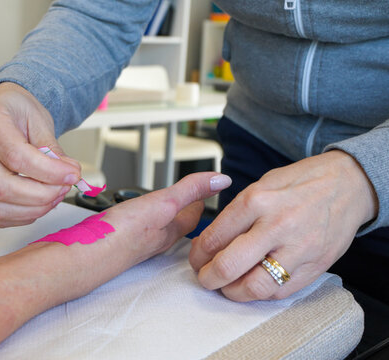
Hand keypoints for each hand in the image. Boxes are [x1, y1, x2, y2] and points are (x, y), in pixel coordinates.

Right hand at [0, 82, 80, 226]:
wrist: (6, 112)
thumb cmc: (19, 113)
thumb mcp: (40, 119)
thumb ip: (52, 149)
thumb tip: (67, 174)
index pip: (15, 155)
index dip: (48, 171)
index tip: (71, 174)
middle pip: (2, 186)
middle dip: (42, 194)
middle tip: (65, 186)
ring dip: (34, 208)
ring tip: (55, 194)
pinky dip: (24, 215)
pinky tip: (40, 202)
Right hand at [101, 172, 232, 263]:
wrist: (86, 256)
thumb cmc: (121, 235)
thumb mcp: (163, 203)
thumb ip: (190, 190)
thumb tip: (221, 180)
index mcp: (170, 231)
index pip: (194, 215)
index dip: (202, 199)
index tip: (209, 189)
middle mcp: (154, 239)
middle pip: (176, 223)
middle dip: (184, 209)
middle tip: (191, 197)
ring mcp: (134, 243)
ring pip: (155, 227)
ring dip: (162, 216)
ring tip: (165, 205)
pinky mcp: (115, 242)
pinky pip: (135, 230)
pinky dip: (139, 221)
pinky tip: (131, 218)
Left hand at [189, 150, 378, 301]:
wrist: (347, 184)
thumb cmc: (301, 182)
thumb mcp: (260, 185)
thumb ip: (235, 214)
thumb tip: (207, 242)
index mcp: (256, 200)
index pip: (213, 238)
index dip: (197, 255)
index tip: (196, 259)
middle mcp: (275, 225)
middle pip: (228, 266)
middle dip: (208, 277)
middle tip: (205, 277)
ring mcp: (298, 248)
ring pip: (254, 286)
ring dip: (233, 292)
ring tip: (228, 286)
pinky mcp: (315, 266)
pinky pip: (280, 292)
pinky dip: (261, 294)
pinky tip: (254, 284)